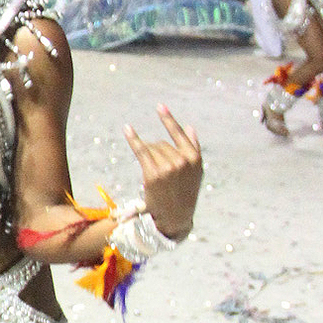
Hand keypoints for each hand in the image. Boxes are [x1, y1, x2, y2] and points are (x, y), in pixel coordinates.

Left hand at [124, 105, 201, 240]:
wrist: (176, 216)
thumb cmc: (184, 192)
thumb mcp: (195, 171)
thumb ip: (193, 148)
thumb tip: (190, 127)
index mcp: (195, 159)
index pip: (180, 134)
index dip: (168, 119)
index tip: (159, 106)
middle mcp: (182, 161)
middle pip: (161, 143)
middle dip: (157, 152)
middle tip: (160, 171)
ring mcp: (168, 167)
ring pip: (152, 149)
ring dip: (149, 156)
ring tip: (155, 173)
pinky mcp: (153, 174)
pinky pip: (141, 151)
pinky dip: (134, 139)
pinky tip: (128, 129)